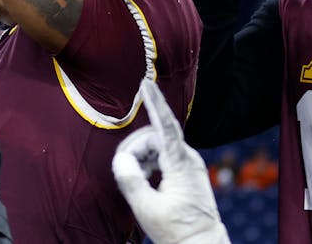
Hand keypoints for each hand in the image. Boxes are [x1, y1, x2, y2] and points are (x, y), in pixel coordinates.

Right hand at [112, 78, 228, 243]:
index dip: (155, 103)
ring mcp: (190, 165)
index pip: (166, 126)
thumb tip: (121, 160)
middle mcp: (189, 159)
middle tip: (125, 172)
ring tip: (137, 182)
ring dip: (140, 158)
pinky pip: (162, 156)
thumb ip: (131, 182)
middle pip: (153, 138)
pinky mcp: (187, 172)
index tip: (146, 83)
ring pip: (155, 146)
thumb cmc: (176, 232)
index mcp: (181, 165)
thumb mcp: (147, 210)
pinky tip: (145, 180)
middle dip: (134, 149)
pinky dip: (148, 163)